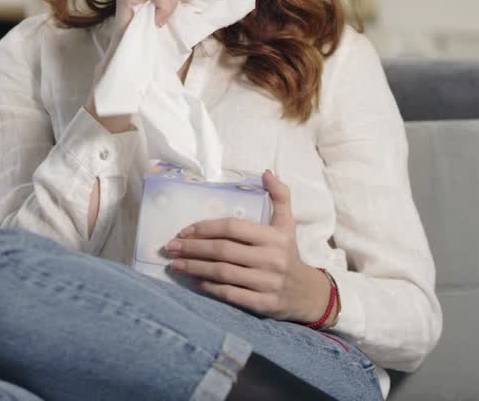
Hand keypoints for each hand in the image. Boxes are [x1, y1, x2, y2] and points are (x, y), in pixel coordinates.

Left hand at [163, 169, 332, 323]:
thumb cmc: (289, 254)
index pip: (233, 227)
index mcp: (274, 237)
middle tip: (170, 246)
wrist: (308, 293)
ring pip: (222, 273)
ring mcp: (267, 283)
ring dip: (194, 268)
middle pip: (223, 250)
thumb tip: (267, 172)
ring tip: (175, 264)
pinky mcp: (262, 304)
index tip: (184, 230)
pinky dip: (209, 287)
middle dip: (193, 248)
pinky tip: (194, 281)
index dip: (206, 227)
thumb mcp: (287, 225)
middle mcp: (271, 259)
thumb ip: (280, 197)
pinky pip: (229, 294)